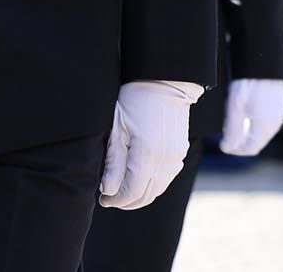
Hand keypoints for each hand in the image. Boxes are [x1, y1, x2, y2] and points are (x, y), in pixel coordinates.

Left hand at [99, 80, 197, 210]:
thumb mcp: (117, 127)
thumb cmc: (134, 98)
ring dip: (140, 195)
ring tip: (122, 188)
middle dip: (126, 202)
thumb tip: (107, 190)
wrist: (164, 80)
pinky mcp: (180, 153)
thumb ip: (114, 161)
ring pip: (157, 190)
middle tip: (109, 197)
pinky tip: (139, 177)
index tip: (102, 198)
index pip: (131, 193)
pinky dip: (152, 184)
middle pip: (145, 197)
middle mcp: (165, 161)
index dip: (115, 200)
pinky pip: (166, 178)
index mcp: (147, 154)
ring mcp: (176, 157)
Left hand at [220, 78, 282, 155]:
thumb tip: (227, 148)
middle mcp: (275, 123)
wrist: (261, 61)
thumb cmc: (247, 82)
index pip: (250, 148)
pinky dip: (255, 125)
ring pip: (262, 133)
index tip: (223, 145)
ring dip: (248, 134)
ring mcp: (278, 114)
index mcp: (264, 126)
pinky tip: (245, 116)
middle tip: (226, 136)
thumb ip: (232, 130)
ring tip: (233, 126)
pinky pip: (266, 122)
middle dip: (241, 142)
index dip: (235, 150)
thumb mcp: (235, 107)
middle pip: (257, 142)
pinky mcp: (278, 105)